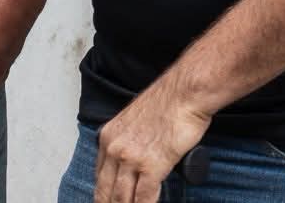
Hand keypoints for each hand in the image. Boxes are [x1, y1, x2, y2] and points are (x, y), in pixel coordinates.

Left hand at [93, 87, 210, 202]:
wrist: (184, 94)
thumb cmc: (168, 105)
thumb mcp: (135, 122)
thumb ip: (129, 142)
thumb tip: (133, 162)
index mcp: (108, 137)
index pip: (99, 176)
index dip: (104, 195)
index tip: (108, 202)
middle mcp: (115, 148)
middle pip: (106, 191)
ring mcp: (131, 158)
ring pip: (121, 198)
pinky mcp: (151, 166)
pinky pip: (143, 198)